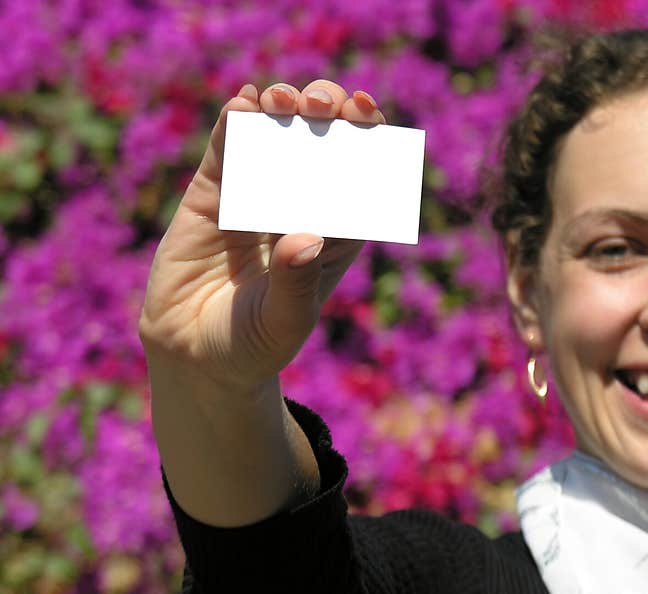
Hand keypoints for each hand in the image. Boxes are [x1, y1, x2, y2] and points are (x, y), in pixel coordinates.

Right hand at [138, 81, 385, 392]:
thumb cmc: (255, 344)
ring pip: (276, 136)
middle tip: (323, 104)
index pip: (360, 175)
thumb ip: (294, 282)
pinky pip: (226, 150)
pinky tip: (244, 105)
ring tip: (283, 99)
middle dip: (327, 112)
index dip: (368, 138)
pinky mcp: (213, 196)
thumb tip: (306, 237)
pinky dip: (235, 123)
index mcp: (334, 234)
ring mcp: (256, 196)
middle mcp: (299, 206)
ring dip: (283, 107)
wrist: (195, 355)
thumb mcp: (284, 319)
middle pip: (322, 144)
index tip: (368, 112)